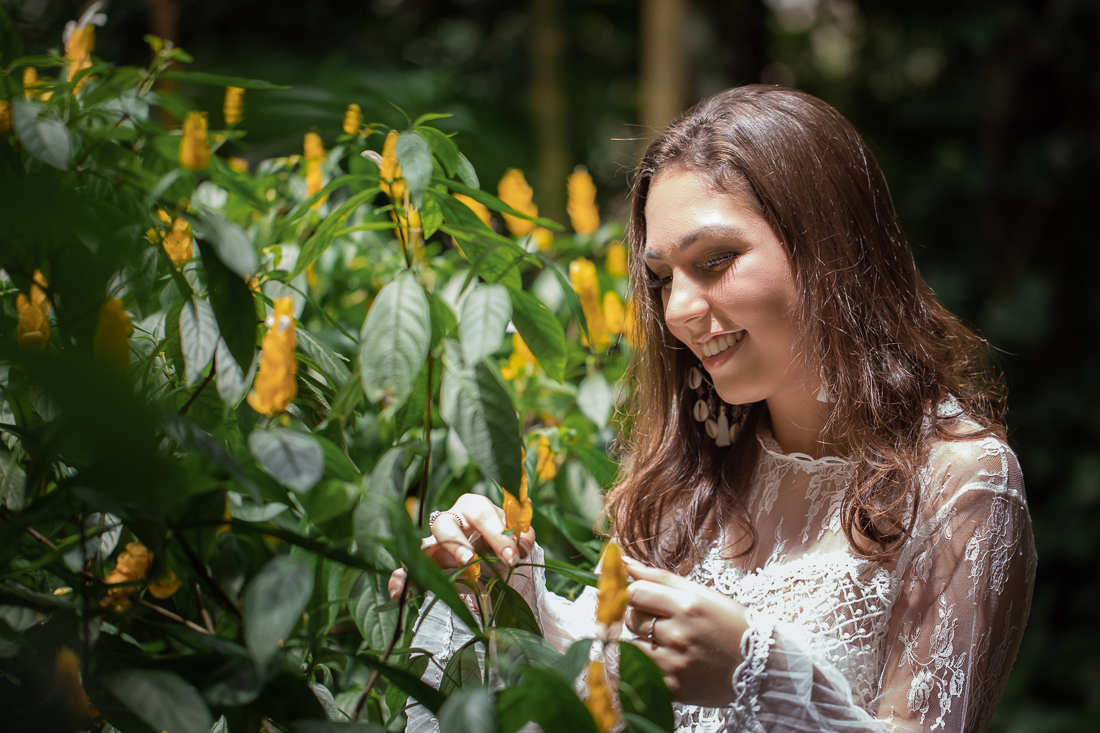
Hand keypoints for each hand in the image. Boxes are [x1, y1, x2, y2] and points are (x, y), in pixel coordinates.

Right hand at [387, 493, 535, 598]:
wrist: (497, 566)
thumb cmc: (503, 546)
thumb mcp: (518, 542)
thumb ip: (523, 540)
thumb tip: (521, 546)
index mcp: (474, 508)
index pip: (481, 512)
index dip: (496, 533)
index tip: (512, 556)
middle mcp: (451, 520)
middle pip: (445, 522)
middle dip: (459, 542)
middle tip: (473, 561)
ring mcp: (434, 541)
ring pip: (424, 542)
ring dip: (433, 558)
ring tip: (452, 571)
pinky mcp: (425, 562)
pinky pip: (406, 567)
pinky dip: (400, 578)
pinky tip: (397, 593)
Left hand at [622, 556, 748, 706]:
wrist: (761, 669)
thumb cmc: (731, 626)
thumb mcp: (702, 594)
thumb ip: (660, 578)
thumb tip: (624, 562)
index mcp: (688, 606)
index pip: (634, 593)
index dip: (637, 594)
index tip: (647, 598)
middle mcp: (678, 635)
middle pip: (630, 618)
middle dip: (642, 618)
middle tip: (666, 623)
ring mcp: (674, 665)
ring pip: (633, 645)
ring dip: (645, 642)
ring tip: (672, 644)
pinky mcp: (672, 688)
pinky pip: (641, 670)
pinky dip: (650, 664)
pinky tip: (672, 662)